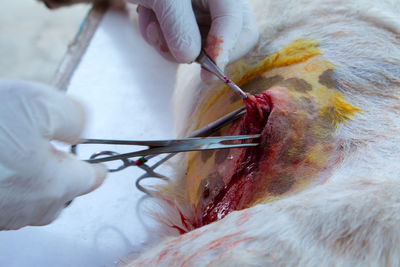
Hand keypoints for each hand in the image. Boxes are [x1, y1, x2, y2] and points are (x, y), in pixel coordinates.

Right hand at [0, 80, 106, 229]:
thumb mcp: (39, 105)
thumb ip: (73, 117)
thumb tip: (82, 127)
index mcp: (54, 185)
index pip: (89, 180)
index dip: (96, 168)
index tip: (101, 167)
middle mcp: (28, 208)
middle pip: (61, 196)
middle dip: (64, 176)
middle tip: (57, 154)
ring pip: (30, 202)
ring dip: (34, 182)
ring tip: (24, 158)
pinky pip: (3, 201)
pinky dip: (7, 185)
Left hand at [128, 0, 258, 80]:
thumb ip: (178, 25)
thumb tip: (190, 58)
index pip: (234, 23)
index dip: (222, 49)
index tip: (207, 74)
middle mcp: (218, 4)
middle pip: (234, 41)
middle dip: (206, 55)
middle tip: (186, 60)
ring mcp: (203, 16)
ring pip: (202, 50)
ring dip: (170, 47)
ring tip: (151, 24)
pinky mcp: (187, 28)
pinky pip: (181, 49)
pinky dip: (161, 42)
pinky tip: (148, 20)